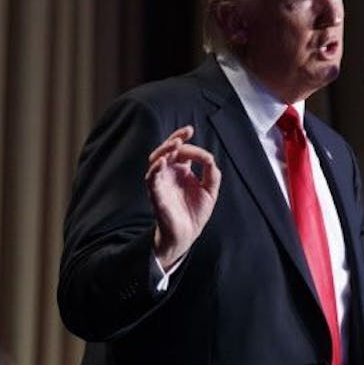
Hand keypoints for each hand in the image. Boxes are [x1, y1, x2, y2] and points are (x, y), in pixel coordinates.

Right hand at [148, 126, 220, 268]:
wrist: (187, 233)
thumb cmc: (195, 212)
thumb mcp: (210, 190)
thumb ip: (211, 172)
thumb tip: (208, 157)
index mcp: (182, 170)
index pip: (181, 150)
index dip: (183, 138)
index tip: (189, 130)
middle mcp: (170, 173)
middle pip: (166, 150)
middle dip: (173, 140)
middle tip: (183, 134)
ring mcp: (162, 182)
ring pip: (156, 160)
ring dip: (164, 151)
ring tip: (174, 145)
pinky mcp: (156, 194)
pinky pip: (152, 179)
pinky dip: (155, 169)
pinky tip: (162, 162)